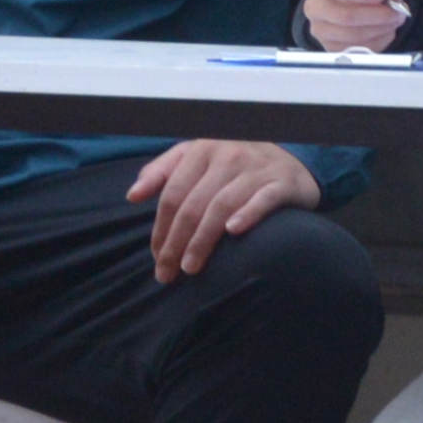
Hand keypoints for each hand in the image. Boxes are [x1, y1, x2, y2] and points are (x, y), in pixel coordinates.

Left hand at [127, 138, 317, 284]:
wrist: (291, 158)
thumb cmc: (232, 164)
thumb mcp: (194, 158)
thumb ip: (161, 173)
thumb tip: (132, 195)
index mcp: (200, 150)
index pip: (172, 195)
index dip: (160, 228)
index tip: (156, 257)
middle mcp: (227, 156)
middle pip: (193, 205)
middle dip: (176, 242)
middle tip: (167, 272)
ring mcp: (256, 168)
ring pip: (221, 206)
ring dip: (202, 239)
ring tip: (190, 267)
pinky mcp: (283, 182)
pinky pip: (263, 199)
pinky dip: (247, 214)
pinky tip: (233, 232)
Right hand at [301, 0, 409, 53]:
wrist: (362, 1)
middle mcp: (314, 6)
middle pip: (344, 15)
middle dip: (378, 15)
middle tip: (398, 11)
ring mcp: (319, 29)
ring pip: (353, 35)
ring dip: (381, 28)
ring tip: (394, 19)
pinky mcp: (330, 47)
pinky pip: (357, 48)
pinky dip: (378, 40)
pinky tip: (384, 29)